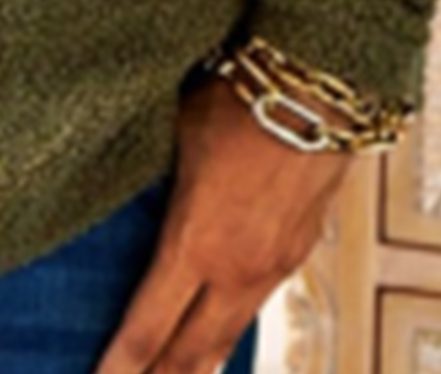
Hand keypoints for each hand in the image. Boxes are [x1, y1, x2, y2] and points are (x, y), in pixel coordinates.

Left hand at [91, 73, 354, 373]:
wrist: (319, 94)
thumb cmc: (240, 102)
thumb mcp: (174, 134)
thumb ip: (152, 176)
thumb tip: (122, 180)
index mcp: (194, 243)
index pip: (148, 327)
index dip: (120, 367)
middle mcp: (236, 270)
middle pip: (190, 352)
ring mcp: (273, 265)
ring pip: (229, 336)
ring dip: (198, 367)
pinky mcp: (299, 250)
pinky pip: (256, 305)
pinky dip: (230, 329)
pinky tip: (218, 332)